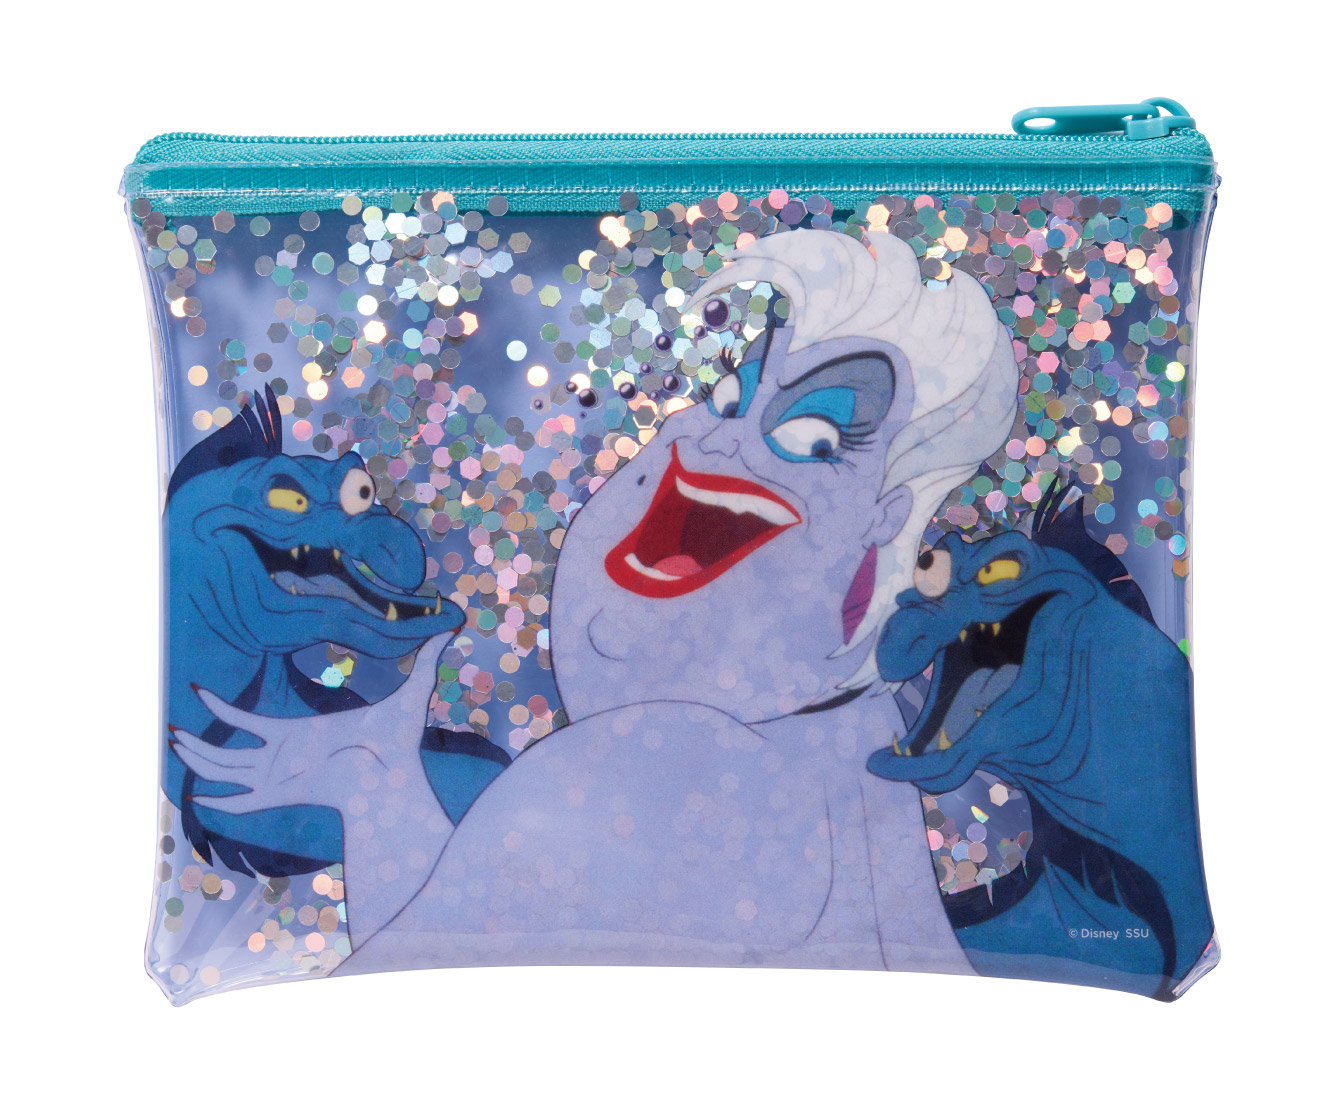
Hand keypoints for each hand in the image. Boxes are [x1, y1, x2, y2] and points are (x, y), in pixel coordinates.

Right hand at [171, 632, 455, 818]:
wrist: (397, 774)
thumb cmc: (401, 742)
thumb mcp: (410, 693)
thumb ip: (426, 659)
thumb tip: (452, 625)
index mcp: (297, 736)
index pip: (250, 724)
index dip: (223, 710)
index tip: (199, 694)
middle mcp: (281, 758)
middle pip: (228, 754)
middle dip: (198, 746)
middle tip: (170, 734)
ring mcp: (279, 777)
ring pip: (226, 770)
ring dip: (199, 761)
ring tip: (174, 746)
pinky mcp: (283, 794)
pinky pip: (243, 801)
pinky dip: (220, 800)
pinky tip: (200, 797)